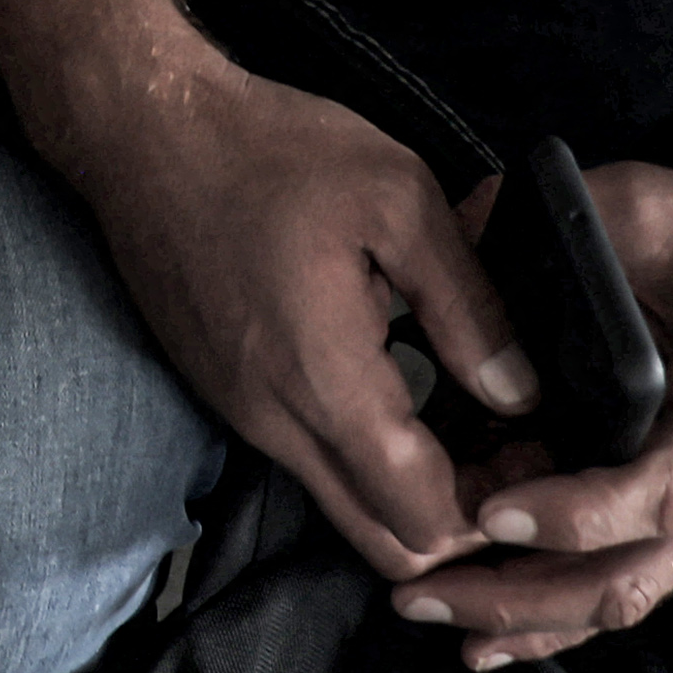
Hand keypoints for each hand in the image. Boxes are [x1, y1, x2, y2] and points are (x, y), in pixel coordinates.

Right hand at [49, 53, 530, 582]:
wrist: (140, 129)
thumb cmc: (270, 149)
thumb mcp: (398, 200)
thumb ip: (470, 307)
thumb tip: (520, 392)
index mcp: (326, 381)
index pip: (422, 518)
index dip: (494, 506)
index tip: (532, 449)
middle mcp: (276, 422)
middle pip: (383, 543)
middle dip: (458, 520)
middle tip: (506, 449)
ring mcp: (241, 413)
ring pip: (343, 504)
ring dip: (408, 488)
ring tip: (463, 417)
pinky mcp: (223, 393)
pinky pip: (306, 459)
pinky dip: (361, 454)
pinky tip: (398, 386)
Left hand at [380, 163, 672, 668]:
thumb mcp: (662, 204)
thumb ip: (578, 222)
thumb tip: (462, 229)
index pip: (660, 489)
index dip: (574, 512)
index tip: (491, 508)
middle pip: (629, 576)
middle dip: (520, 597)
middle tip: (420, 589)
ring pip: (622, 594)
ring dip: (525, 615)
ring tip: (429, 606)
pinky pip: (623, 579)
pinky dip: (554, 611)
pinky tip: (486, 628)